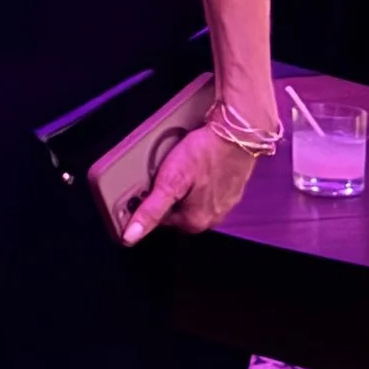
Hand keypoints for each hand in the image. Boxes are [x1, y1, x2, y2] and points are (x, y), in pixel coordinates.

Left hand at [122, 126, 255, 242]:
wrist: (237, 133)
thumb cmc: (205, 153)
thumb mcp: (170, 181)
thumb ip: (151, 210)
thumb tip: (131, 236)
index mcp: (195, 222)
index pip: (159, 219)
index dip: (150, 199)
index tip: (150, 183)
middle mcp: (212, 218)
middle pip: (176, 209)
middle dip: (169, 192)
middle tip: (168, 169)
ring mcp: (224, 203)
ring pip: (192, 198)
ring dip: (184, 185)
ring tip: (184, 164)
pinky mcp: (232, 188)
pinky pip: (207, 188)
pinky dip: (200, 178)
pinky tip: (197, 163)